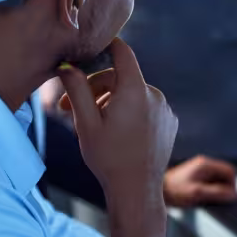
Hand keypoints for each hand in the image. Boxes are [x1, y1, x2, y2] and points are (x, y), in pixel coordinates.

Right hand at [56, 38, 176, 236]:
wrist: (137, 190)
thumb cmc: (108, 158)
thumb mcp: (86, 123)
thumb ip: (77, 89)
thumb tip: (67, 65)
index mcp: (135, 90)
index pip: (122, 53)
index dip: (106, 46)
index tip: (90, 48)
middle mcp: (155, 95)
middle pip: (122, 78)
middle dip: (95, 88)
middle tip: (68, 110)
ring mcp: (165, 109)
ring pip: (133, 94)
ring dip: (111, 102)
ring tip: (92, 125)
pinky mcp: (170, 123)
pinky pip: (146, 108)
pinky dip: (130, 112)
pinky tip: (116, 132)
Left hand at [163, 155, 236, 207]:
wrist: (154, 190)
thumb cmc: (174, 191)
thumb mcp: (198, 193)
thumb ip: (217, 193)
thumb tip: (234, 194)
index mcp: (206, 164)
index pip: (230, 171)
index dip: (233, 185)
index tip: (229, 197)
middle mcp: (204, 164)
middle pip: (225, 175)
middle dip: (225, 188)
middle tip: (218, 200)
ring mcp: (199, 169)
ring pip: (217, 179)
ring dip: (217, 190)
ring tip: (208, 200)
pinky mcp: (194, 176)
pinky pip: (209, 182)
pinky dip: (210, 190)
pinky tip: (201, 198)